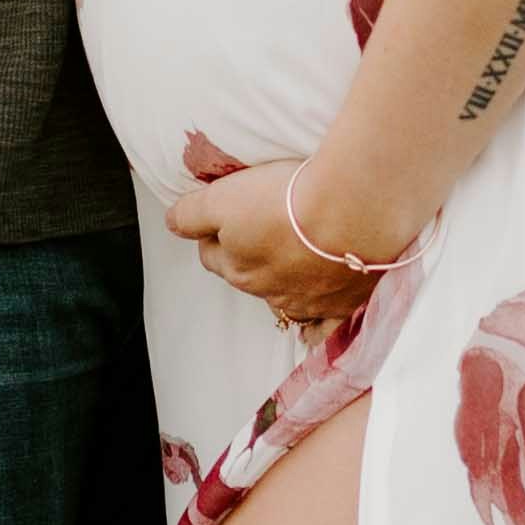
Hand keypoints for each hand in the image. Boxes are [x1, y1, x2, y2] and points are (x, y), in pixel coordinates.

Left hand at [164, 155, 406, 330]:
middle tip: (265, 226)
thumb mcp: (223, 197)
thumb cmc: (285, 200)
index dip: (217, 232)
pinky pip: (324, 328)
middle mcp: (270, 293)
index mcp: (238, 268)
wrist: (352, 211)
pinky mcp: (346, 305)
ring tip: (297, 259)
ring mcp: (310, 304)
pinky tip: (318, 322)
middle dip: (250, 256)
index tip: (229, 213)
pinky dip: (317, 327)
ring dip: (286, 282)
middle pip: (248, 276)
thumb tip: (172, 224)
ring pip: (286, 299)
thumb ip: (192, 214)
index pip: (213, 254)